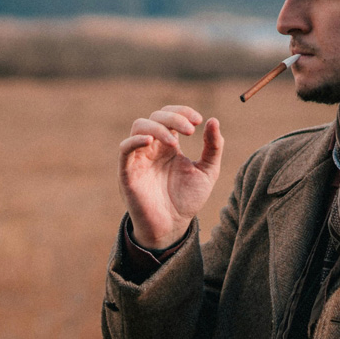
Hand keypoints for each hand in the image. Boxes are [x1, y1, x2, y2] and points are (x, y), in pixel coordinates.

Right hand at [119, 105, 223, 249]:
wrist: (173, 226)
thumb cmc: (188, 199)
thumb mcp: (208, 171)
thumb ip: (213, 147)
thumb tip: (214, 120)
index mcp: (169, 144)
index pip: (170, 115)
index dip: (182, 112)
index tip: (199, 121)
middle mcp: (152, 147)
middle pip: (155, 117)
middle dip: (174, 118)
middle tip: (191, 131)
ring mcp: (139, 157)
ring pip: (139, 126)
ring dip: (158, 127)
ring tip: (175, 142)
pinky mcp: (128, 171)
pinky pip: (125, 149)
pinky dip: (135, 140)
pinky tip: (151, 141)